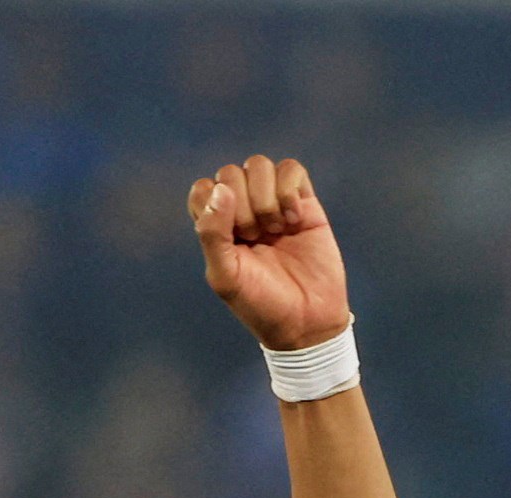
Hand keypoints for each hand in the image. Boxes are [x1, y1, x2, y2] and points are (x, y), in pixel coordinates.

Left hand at [188, 156, 348, 350]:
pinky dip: (289, 191)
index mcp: (217, 228)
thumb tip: (221, 189)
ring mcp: (272, 203)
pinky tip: (294, 219)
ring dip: (265, 197)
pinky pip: (291, 169)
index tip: (229, 237)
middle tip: (255, 238)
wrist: (307, 320)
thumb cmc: (260, 303)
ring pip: (259, 165)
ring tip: (276, 230)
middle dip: (242, 206)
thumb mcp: (225, 276)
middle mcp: (242, 211)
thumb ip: (213, 234)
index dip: (213, 205)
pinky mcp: (303, 202)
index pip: (203, 190)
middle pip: (230, 173)